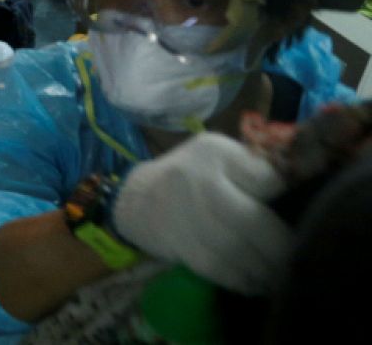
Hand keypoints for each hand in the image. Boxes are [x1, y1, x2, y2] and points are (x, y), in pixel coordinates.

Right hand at [111, 132, 289, 294]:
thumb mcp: (218, 154)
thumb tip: (296, 190)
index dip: (287, 199)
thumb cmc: (190, 175)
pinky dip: (242, 280)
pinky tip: (256, 283)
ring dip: (265, 269)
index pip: (267, 179)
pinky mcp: (181, 246)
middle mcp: (200, 182)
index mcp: (216, 153)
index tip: (300, 213)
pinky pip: (219, 269)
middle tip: (299, 258)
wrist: (136, 198)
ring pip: (238, 250)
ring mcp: (188, 216)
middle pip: (254, 222)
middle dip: (281, 246)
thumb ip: (254, 167)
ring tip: (281, 276)